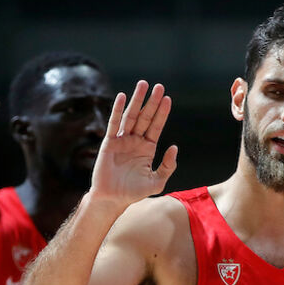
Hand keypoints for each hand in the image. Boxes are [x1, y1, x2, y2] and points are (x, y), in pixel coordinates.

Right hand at [89, 80, 177, 208]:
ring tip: (143, 85)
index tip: (167, 99)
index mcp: (147, 148)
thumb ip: (168, 166)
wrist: (112, 199)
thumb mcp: (156, 182)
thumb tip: (174, 147)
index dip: (162, 113)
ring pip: (130, 116)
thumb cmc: (133, 193)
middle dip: (151, 102)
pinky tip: (121, 97)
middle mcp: (135, 141)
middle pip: (145, 117)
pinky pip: (113, 123)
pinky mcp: (109, 143)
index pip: (156, 126)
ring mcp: (122, 140)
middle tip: (158, 86)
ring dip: (136, 100)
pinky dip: (117, 110)